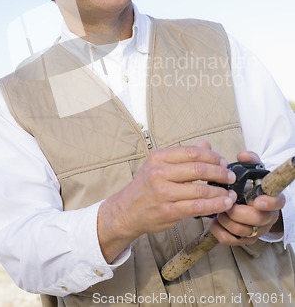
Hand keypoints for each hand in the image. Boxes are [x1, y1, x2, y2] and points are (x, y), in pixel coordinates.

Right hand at [98, 141, 236, 262]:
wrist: (126, 210)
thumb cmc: (145, 186)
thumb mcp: (159, 165)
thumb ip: (183, 155)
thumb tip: (206, 144)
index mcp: (159, 158)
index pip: (192, 152)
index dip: (212, 156)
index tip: (223, 161)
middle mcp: (160, 173)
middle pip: (198, 169)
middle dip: (220, 173)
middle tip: (231, 177)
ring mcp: (164, 193)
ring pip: (201, 190)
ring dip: (221, 192)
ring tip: (230, 193)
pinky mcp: (169, 211)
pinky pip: (198, 207)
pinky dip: (215, 205)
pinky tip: (224, 204)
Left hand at [210, 150, 284, 245]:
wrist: (250, 202)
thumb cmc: (251, 186)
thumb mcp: (253, 170)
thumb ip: (249, 160)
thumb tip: (243, 155)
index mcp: (272, 199)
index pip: (277, 202)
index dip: (269, 202)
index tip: (258, 200)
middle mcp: (267, 216)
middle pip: (258, 220)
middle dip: (239, 212)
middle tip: (227, 204)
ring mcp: (257, 229)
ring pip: (244, 232)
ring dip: (228, 222)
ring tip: (218, 211)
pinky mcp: (244, 239)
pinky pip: (232, 241)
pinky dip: (221, 233)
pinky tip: (214, 223)